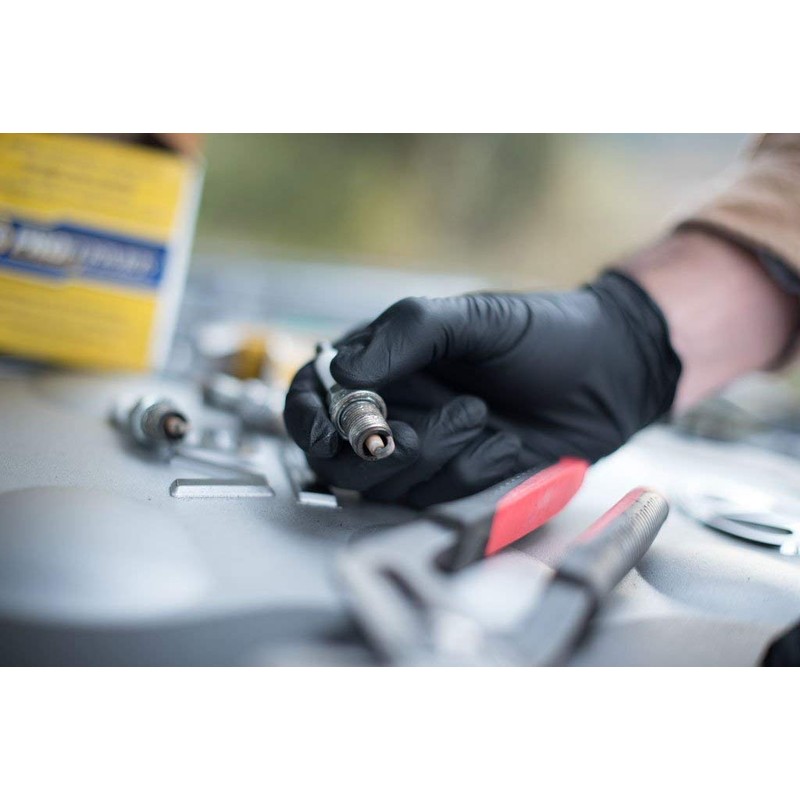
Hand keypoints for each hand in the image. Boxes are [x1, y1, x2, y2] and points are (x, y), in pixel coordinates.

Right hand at [284, 271, 680, 506]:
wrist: (610, 374)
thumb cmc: (543, 334)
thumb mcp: (475, 319)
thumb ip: (406, 333)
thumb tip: (343, 369)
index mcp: (384, 361)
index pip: (316, 395)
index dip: (308, 419)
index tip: (325, 433)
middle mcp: (396, 409)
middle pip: (340, 457)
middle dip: (376, 452)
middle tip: (412, 437)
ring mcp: (426, 449)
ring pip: (388, 485)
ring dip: (435, 457)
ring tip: (480, 418)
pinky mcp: (459, 482)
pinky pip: (439, 498)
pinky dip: (471, 474)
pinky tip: (505, 445)